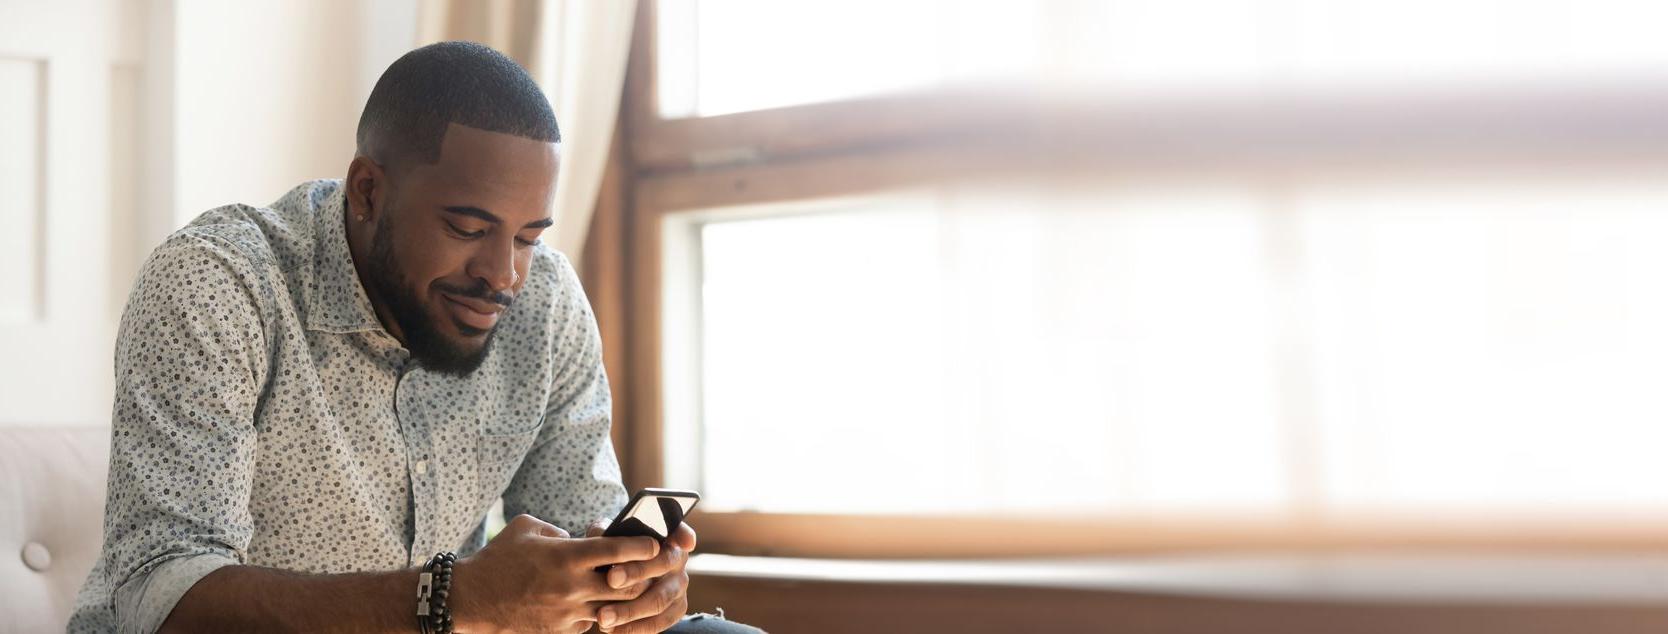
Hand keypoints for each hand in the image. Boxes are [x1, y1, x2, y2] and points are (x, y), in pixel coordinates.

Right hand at [450, 514, 660, 633]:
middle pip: (627, 583)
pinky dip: (603, 613)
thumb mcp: (527, 528)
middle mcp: (572, 586)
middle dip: (649, 574)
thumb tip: (579, 537)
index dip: (642, 546)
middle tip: (663, 566)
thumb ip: (558, 530)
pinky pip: (593, 623)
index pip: (617, 550)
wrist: (472, 600)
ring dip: (629, 598)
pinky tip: (605, 604)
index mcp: (566, 556)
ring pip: (616, 608)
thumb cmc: (498, 558)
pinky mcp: (562, 630)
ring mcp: (568, 612)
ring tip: (641, 587)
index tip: (656, 543)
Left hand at [595, 522, 696, 632]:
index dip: (681, 535)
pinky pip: (658, 623)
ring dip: (629, 610)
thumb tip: (600, 535)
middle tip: (611, 578)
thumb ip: (606, 532)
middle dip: (636, 571)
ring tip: (603, 616)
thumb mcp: (609, 536)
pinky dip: (634, 628)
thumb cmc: (613, 551)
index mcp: (667, 536)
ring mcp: (679, 586)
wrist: (616, 577)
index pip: (678, 531)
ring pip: (658, 599)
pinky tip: (612, 630)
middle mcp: (678, 560)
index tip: (672, 542)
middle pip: (663, 564)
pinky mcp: (675, 610)